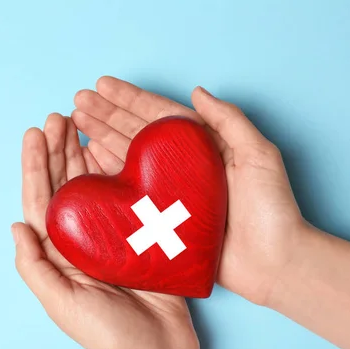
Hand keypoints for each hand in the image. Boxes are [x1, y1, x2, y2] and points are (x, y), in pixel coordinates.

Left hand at [13, 113, 212, 348]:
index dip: (35, 165)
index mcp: (57, 252)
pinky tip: (113, 148)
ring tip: (81, 122)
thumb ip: (34, 266)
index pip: (40, 199)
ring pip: (91, 184)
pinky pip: (123, 194)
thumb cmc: (107, 335)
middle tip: (59, 115)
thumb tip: (15, 225)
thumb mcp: (61, 303)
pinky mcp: (137, 233)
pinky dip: (117, 170)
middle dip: (58, 149)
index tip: (34, 132)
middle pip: (64, 184)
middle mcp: (79, 238)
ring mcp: (107, 234)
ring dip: (84, 153)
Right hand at [72, 77, 305, 304]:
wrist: (273, 261)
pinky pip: (127, 191)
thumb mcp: (259, 155)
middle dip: (106, 115)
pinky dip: (106, 173)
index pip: (158, 115)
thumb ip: (229, 120)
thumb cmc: (271, 209)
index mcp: (201, 146)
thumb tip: (198, 91)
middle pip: (136, 133)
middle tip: (78, 100)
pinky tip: (87, 158)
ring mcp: (167, 191)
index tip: (102, 85)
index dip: (129, 99)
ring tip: (75, 122)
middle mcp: (180, 165)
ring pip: (127, 158)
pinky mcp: (159, 218)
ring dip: (100, 138)